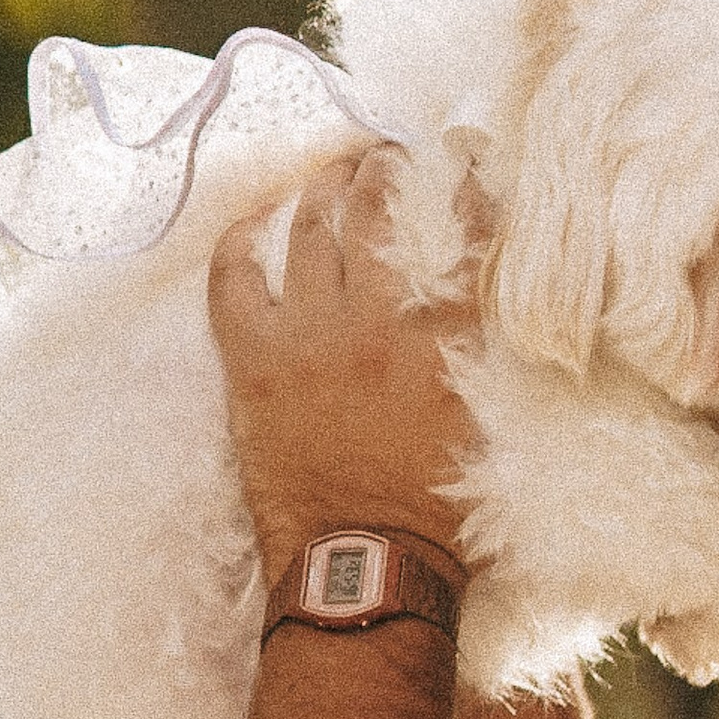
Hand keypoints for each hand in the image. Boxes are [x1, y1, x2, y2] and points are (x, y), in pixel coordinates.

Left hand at [209, 147, 473, 579]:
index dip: (465, 183)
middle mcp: (376, 322)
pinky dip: (241, 242)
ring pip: (311, 232)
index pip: (461, 235)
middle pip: (380, 215)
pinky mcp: (254, 363)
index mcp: (442, 338)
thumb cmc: (437, 511)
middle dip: (388, 170)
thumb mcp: (483, 423)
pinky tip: (255, 219)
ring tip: (336, 170)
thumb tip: (473, 301)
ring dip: (326, 190)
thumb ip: (476, 354)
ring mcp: (307, 338)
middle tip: (391, 154)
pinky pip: (234, 281)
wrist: (365, 565)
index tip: (464, 154)